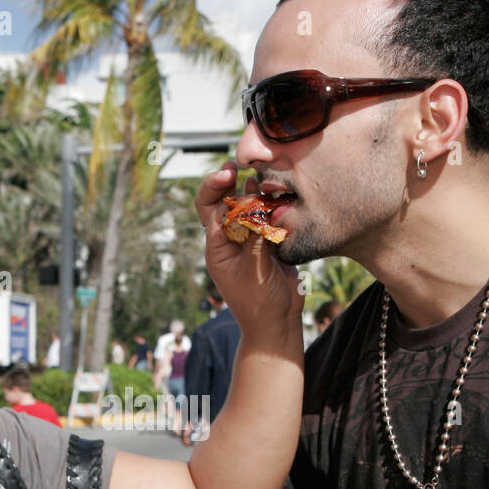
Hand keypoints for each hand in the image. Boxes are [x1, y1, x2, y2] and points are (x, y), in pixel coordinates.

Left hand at [196, 162, 301, 335]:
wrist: (278, 323)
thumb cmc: (259, 303)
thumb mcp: (254, 270)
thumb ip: (254, 238)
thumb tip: (254, 206)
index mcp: (217, 246)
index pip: (210, 209)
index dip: (216, 187)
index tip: (230, 174)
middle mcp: (230, 239)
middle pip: (222, 202)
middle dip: (227, 182)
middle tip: (236, 165)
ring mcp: (249, 239)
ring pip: (247, 206)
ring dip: (252, 189)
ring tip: (261, 174)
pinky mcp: (268, 242)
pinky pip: (267, 216)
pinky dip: (271, 203)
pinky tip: (277, 191)